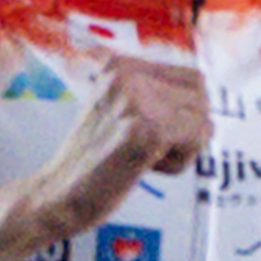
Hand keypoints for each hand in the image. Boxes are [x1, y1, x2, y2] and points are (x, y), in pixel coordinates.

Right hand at [15, 40, 212, 242]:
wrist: (56, 196)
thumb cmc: (91, 162)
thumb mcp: (118, 110)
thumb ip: (153, 95)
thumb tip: (204, 92)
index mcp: (120, 64)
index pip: (190, 76)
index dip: (185, 112)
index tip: (153, 133)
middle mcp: (127, 73)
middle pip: (200, 95)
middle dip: (187, 128)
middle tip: (149, 149)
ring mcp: (136, 99)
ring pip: (201, 118)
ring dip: (182, 147)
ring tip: (143, 158)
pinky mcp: (145, 129)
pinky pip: (196, 138)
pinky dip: (179, 161)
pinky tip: (147, 167)